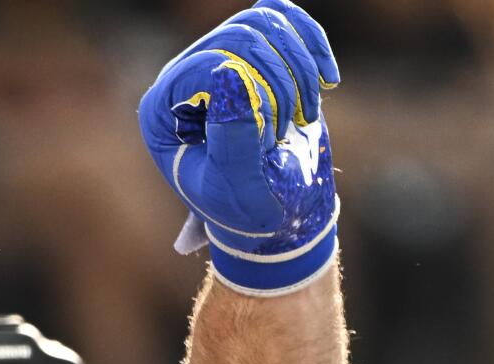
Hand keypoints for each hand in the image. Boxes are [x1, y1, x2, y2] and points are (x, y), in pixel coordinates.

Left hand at [138, 2, 339, 295]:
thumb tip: (228, 70)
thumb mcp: (235, 185)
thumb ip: (232, 136)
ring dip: (300, 65)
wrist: (273, 215)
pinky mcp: (253, 55)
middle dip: (281, 81)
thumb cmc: (246, 209)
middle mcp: (184, 77)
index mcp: (164, 109)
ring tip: (307, 114)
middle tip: (291, 129)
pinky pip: (281, 15)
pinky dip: (312, 40)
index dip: (255, 94)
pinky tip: (329, 79)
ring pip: (263, 20)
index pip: (211, 63)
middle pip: (240, 35)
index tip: (271, 138)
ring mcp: (218, 60)